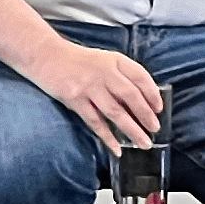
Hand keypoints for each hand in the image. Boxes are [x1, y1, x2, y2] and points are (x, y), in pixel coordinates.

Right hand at [31, 38, 169, 154]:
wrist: (46, 55)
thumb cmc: (75, 60)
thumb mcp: (102, 60)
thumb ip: (119, 76)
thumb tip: (139, 101)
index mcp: (114, 60)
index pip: (140, 77)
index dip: (152, 94)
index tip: (159, 108)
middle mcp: (103, 72)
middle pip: (131, 96)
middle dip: (146, 115)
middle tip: (155, 128)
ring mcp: (89, 86)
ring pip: (116, 112)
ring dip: (132, 129)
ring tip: (144, 142)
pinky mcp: (75, 99)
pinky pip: (95, 122)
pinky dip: (108, 137)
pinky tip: (117, 148)